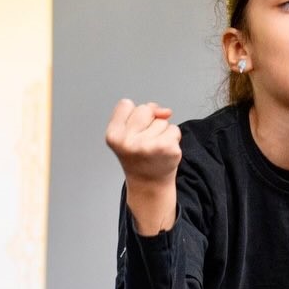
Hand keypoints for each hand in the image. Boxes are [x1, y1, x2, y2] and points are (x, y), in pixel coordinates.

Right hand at [105, 99, 181, 233]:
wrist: (149, 184)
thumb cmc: (139, 158)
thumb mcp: (129, 134)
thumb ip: (142, 114)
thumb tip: (166, 112)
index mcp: (114, 135)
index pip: (126, 104)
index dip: (132, 116)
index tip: (132, 132)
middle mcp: (128, 141)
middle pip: (145, 109)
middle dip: (149, 122)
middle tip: (145, 141)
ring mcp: (148, 145)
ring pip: (162, 120)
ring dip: (162, 131)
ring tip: (155, 148)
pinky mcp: (166, 148)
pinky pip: (174, 129)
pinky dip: (173, 138)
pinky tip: (165, 151)